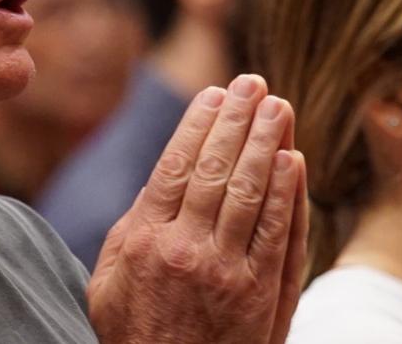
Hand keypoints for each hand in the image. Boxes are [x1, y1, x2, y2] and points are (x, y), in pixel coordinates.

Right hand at [86, 74, 308, 343]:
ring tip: (278, 106)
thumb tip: (158, 182)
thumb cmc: (135, 334)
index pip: (176, 165)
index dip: (199, 124)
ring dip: (266, 142)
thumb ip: (131, 229)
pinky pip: (277, 232)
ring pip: (251, 191)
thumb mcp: (108, 283)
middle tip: (253, 83)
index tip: (214, 94)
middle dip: (237, 119)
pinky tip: (293, 160)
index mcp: (144, 240)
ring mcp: (226, 271)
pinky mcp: (260, 293)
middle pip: (217, 168)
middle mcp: (185, 249)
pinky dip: (287, 193)